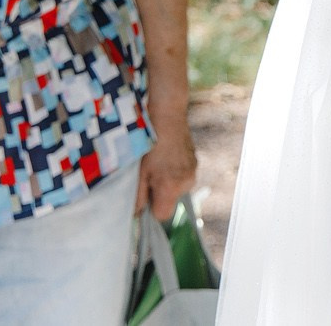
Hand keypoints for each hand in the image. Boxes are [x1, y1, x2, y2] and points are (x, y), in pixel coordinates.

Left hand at [137, 101, 198, 216]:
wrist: (167, 114)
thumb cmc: (149, 142)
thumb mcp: (137, 171)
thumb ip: (137, 196)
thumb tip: (135, 215)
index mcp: (170, 186)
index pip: (162, 215)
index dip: (151, 208)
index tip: (144, 193)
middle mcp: (186, 182)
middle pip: (170, 202)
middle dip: (159, 193)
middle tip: (149, 173)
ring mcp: (193, 171)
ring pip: (177, 188)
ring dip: (167, 182)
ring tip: (158, 162)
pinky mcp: (195, 161)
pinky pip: (183, 176)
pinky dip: (174, 171)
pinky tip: (167, 156)